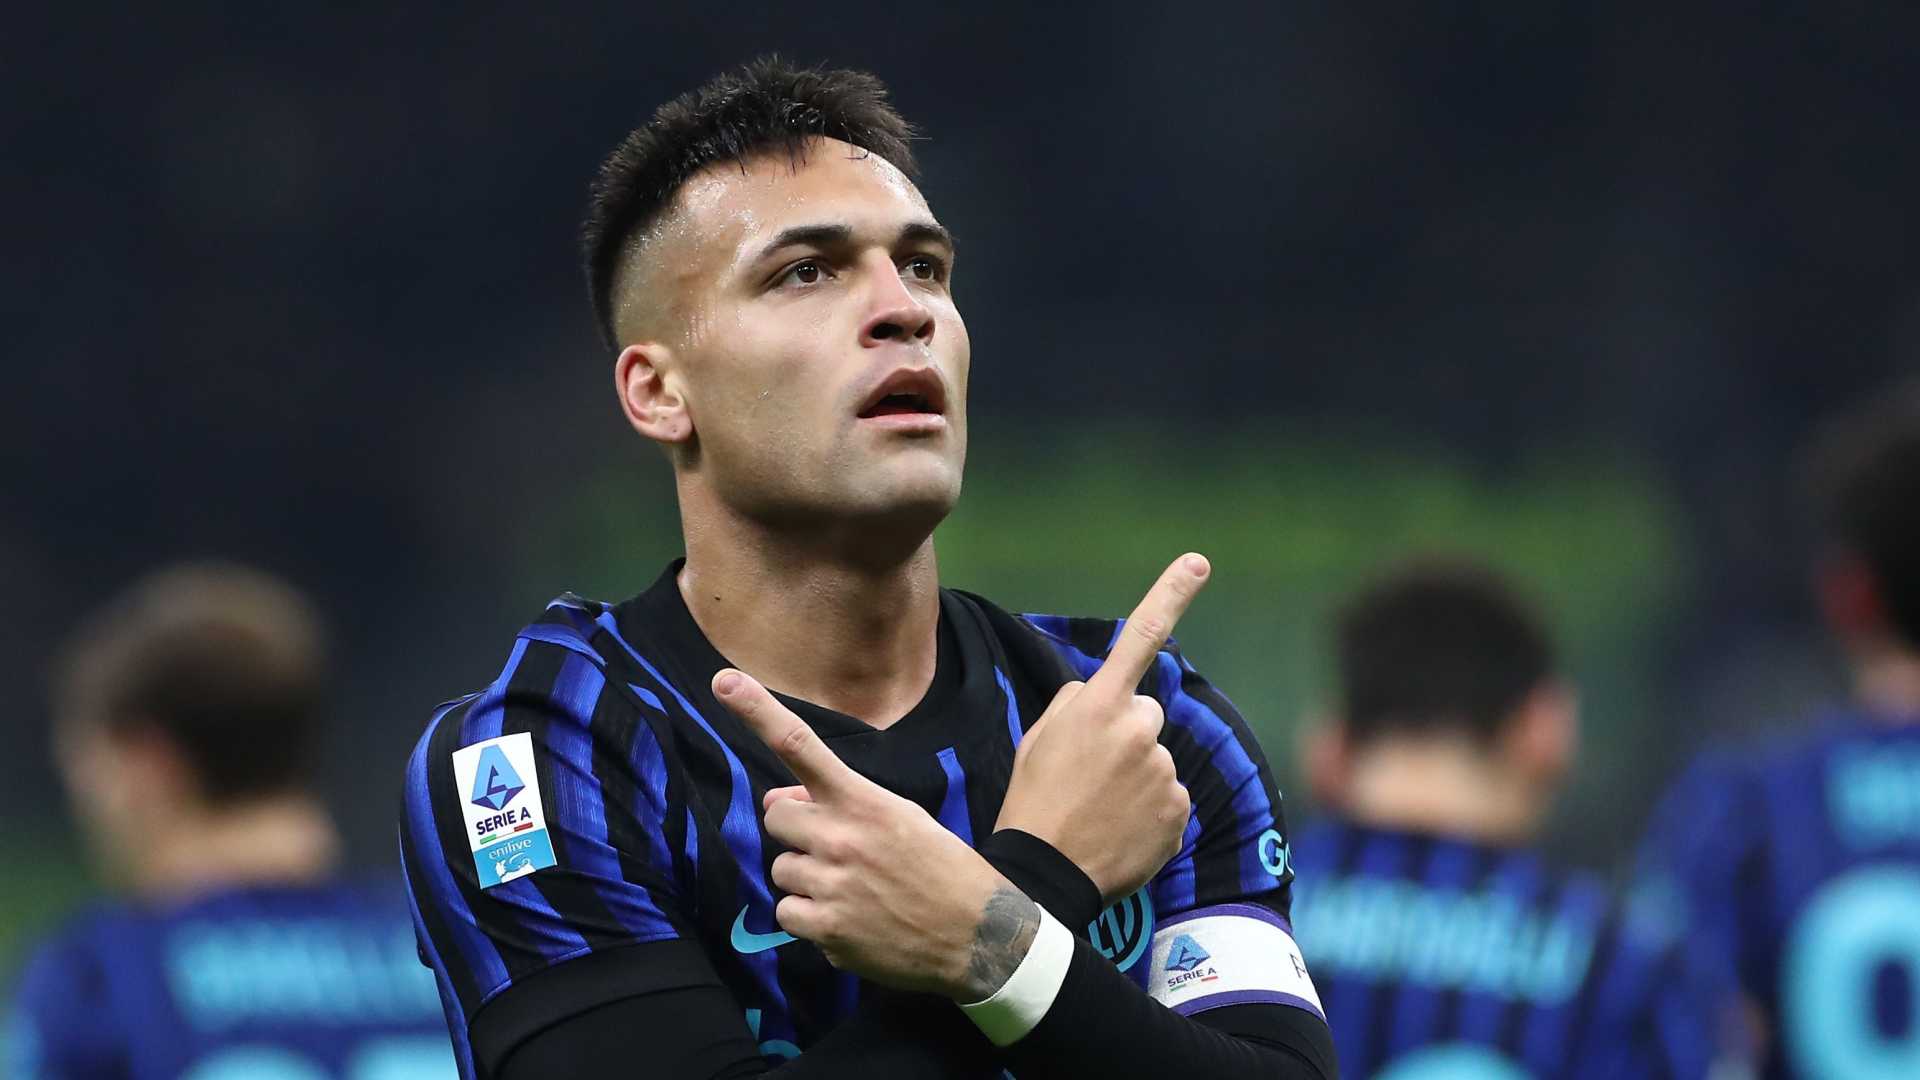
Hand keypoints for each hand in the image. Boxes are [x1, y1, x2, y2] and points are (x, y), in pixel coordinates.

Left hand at [713, 669, 1039, 1001]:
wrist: (978, 935)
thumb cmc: (940, 868)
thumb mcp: (902, 817)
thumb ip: (839, 803)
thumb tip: (776, 799)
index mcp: (863, 801)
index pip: (800, 746)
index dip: (757, 711)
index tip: (724, 682)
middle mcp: (840, 838)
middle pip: (776, 817)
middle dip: (796, 829)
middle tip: (834, 846)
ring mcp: (831, 885)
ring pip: (781, 869)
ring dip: (806, 878)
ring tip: (853, 889)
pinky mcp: (826, 930)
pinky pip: (787, 913)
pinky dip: (810, 918)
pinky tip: (849, 919)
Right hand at [994, 553, 1206, 902]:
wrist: (1044, 876)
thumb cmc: (1033, 800)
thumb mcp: (1038, 739)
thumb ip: (1076, 706)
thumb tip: (1103, 697)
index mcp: (1098, 705)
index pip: (1140, 637)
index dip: (1171, 594)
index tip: (1199, 561)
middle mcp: (1139, 730)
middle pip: (1146, 715)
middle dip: (1127, 734)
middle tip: (1090, 774)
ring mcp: (1163, 771)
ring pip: (1157, 760)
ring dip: (1136, 778)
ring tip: (1099, 809)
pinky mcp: (1180, 810)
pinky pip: (1170, 799)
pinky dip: (1150, 813)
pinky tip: (1119, 832)